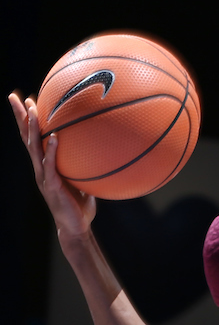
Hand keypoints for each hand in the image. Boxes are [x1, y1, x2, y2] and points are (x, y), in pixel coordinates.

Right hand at [10, 92, 95, 238]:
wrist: (75, 227)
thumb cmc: (80, 206)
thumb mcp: (83, 182)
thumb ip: (85, 167)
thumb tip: (100, 152)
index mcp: (46, 166)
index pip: (34, 139)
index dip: (29, 122)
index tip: (27, 101)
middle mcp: (40, 168)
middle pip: (26, 138)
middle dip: (20, 117)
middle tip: (14, 97)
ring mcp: (43, 176)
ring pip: (33, 148)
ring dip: (31, 128)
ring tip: (30, 109)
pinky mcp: (51, 185)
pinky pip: (50, 165)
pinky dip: (51, 150)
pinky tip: (53, 137)